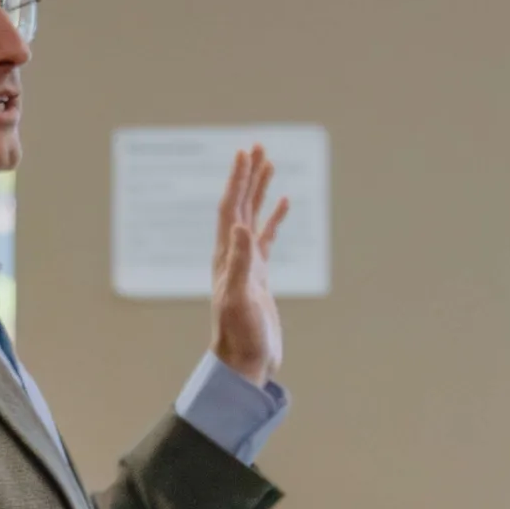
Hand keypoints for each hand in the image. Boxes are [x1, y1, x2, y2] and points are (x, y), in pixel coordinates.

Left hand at [210, 146, 288, 387]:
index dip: (237, 180)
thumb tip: (241, 225)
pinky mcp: (260, 276)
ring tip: (268, 164)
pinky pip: (267, 238)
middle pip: (240, 204)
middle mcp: (233, 255)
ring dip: (259, 190)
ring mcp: (247, 264)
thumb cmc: (241, 334)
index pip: (231, 208)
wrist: (243, 362)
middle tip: (256, 146)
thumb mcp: (241, 296)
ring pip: (253, 216)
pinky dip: (274, 218)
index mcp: (227, 255)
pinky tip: (282, 204)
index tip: (244, 152)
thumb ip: (240, 261)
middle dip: (248, 175)